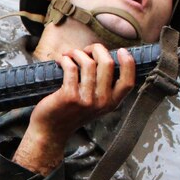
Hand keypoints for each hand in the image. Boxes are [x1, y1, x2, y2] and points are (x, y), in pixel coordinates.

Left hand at [12, 44, 135, 174]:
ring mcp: (86, 99)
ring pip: (88, 63)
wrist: (51, 130)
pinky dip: (65, 60)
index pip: (128, 82)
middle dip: (97, 49)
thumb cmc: (71, 113)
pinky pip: (71, 68)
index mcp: (111, 103)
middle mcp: (101, 102)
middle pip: (107, 64)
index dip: (128, 63)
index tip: (121, 51)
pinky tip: (61, 60)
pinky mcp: (69, 96)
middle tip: (86, 50)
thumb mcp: (95, 105)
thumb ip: (103, 87)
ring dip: (77, 53)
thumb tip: (103, 57)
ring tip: (70, 54)